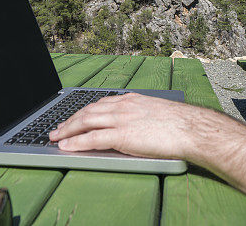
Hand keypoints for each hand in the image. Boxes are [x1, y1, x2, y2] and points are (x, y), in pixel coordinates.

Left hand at [48, 93, 222, 160]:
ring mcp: (122, 119)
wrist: (191, 128)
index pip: (99, 104)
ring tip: (55, 137)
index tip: (73, 118)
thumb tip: (133, 125)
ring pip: (86, 122)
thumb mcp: (156, 112)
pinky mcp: (122, 135)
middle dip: (69, 120)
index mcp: (131, 99)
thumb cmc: (180, 124)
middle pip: (87, 111)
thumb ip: (140, 115)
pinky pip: (93, 138)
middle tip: (56, 129)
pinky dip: (77, 142)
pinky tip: (67, 146)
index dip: (82, 112)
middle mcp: (123, 106)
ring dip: (67, 130)